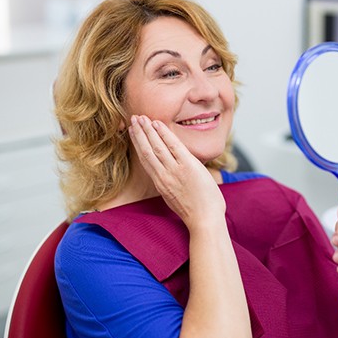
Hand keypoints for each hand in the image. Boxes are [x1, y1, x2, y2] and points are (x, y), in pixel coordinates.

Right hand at [128, 115, 225, 229]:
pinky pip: (173, 146)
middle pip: (147, 151)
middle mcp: (163, 176)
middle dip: (139, 134)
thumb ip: (171, 184)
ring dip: (148, 130)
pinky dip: (164, 134)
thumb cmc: (196, 212)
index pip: (145, 160)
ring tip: (141, 117)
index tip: (133, 133)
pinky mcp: (188, 166)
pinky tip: (158, 124)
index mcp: (160, 184)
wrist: (204, 220)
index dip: (138, 144)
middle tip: (133, 119)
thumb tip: (172, 174)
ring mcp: (175, 171)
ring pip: (156, 147)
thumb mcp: (176, 198)